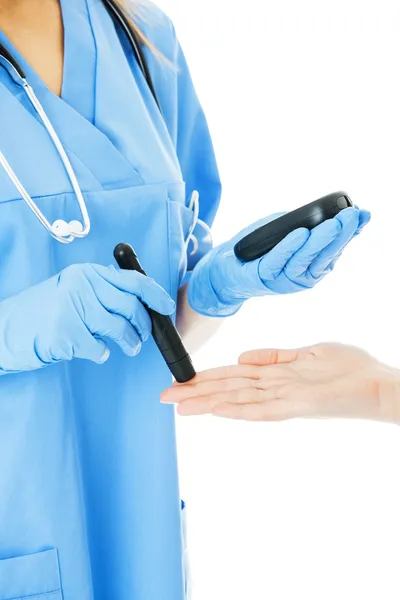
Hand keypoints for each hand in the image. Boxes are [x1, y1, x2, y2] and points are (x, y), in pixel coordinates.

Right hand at [0, 263, 174, 372]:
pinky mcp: (67, 332)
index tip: (167, 308)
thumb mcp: (73, 290)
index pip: (133, 281)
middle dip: (144, 326)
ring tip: (128, 347)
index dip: (156, 295)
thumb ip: (102, 292)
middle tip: (143, 337)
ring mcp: (74, 308)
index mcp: (88, 273)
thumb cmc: (43, 312)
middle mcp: (82, 285)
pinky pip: (99, 348)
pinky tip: (93, 350)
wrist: (6, 328)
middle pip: (131, 307)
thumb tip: (140, 304)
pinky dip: (101, 353)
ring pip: (119, 328)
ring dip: (129, 342)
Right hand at [161, 343, 399, 423]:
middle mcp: (274, 388)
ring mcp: (284, 397)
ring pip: (238, 398)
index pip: (232, 376)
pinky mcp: (299, 403)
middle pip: (227, 389)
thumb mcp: (308, 352)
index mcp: (275, 375)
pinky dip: (239, 409)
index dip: (204, 378)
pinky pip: (264, 408)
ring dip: (207, 402)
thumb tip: (241, 355)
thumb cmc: (349, 368)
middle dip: (195, 393)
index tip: (180, 381)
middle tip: (163, 397)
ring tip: (179, 404)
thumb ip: (274, 356)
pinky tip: (217, 410)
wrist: (379, 384)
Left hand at [188, 207, 369, 316]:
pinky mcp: (261, 277)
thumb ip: (303, 225)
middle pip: (325, 257)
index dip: (351, 234)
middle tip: (352, 215)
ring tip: (334, 223)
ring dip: (321, 241)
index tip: (364, 215)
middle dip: (341, 235)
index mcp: (310, 267)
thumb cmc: (255, 249)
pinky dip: (290, 248)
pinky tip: (301, 234)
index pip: (335, 250)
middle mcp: (301, 277)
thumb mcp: (284, 232)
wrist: (222, 269)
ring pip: (305, 261)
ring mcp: (282, 280)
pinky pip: (278, 261)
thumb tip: (323, 212)